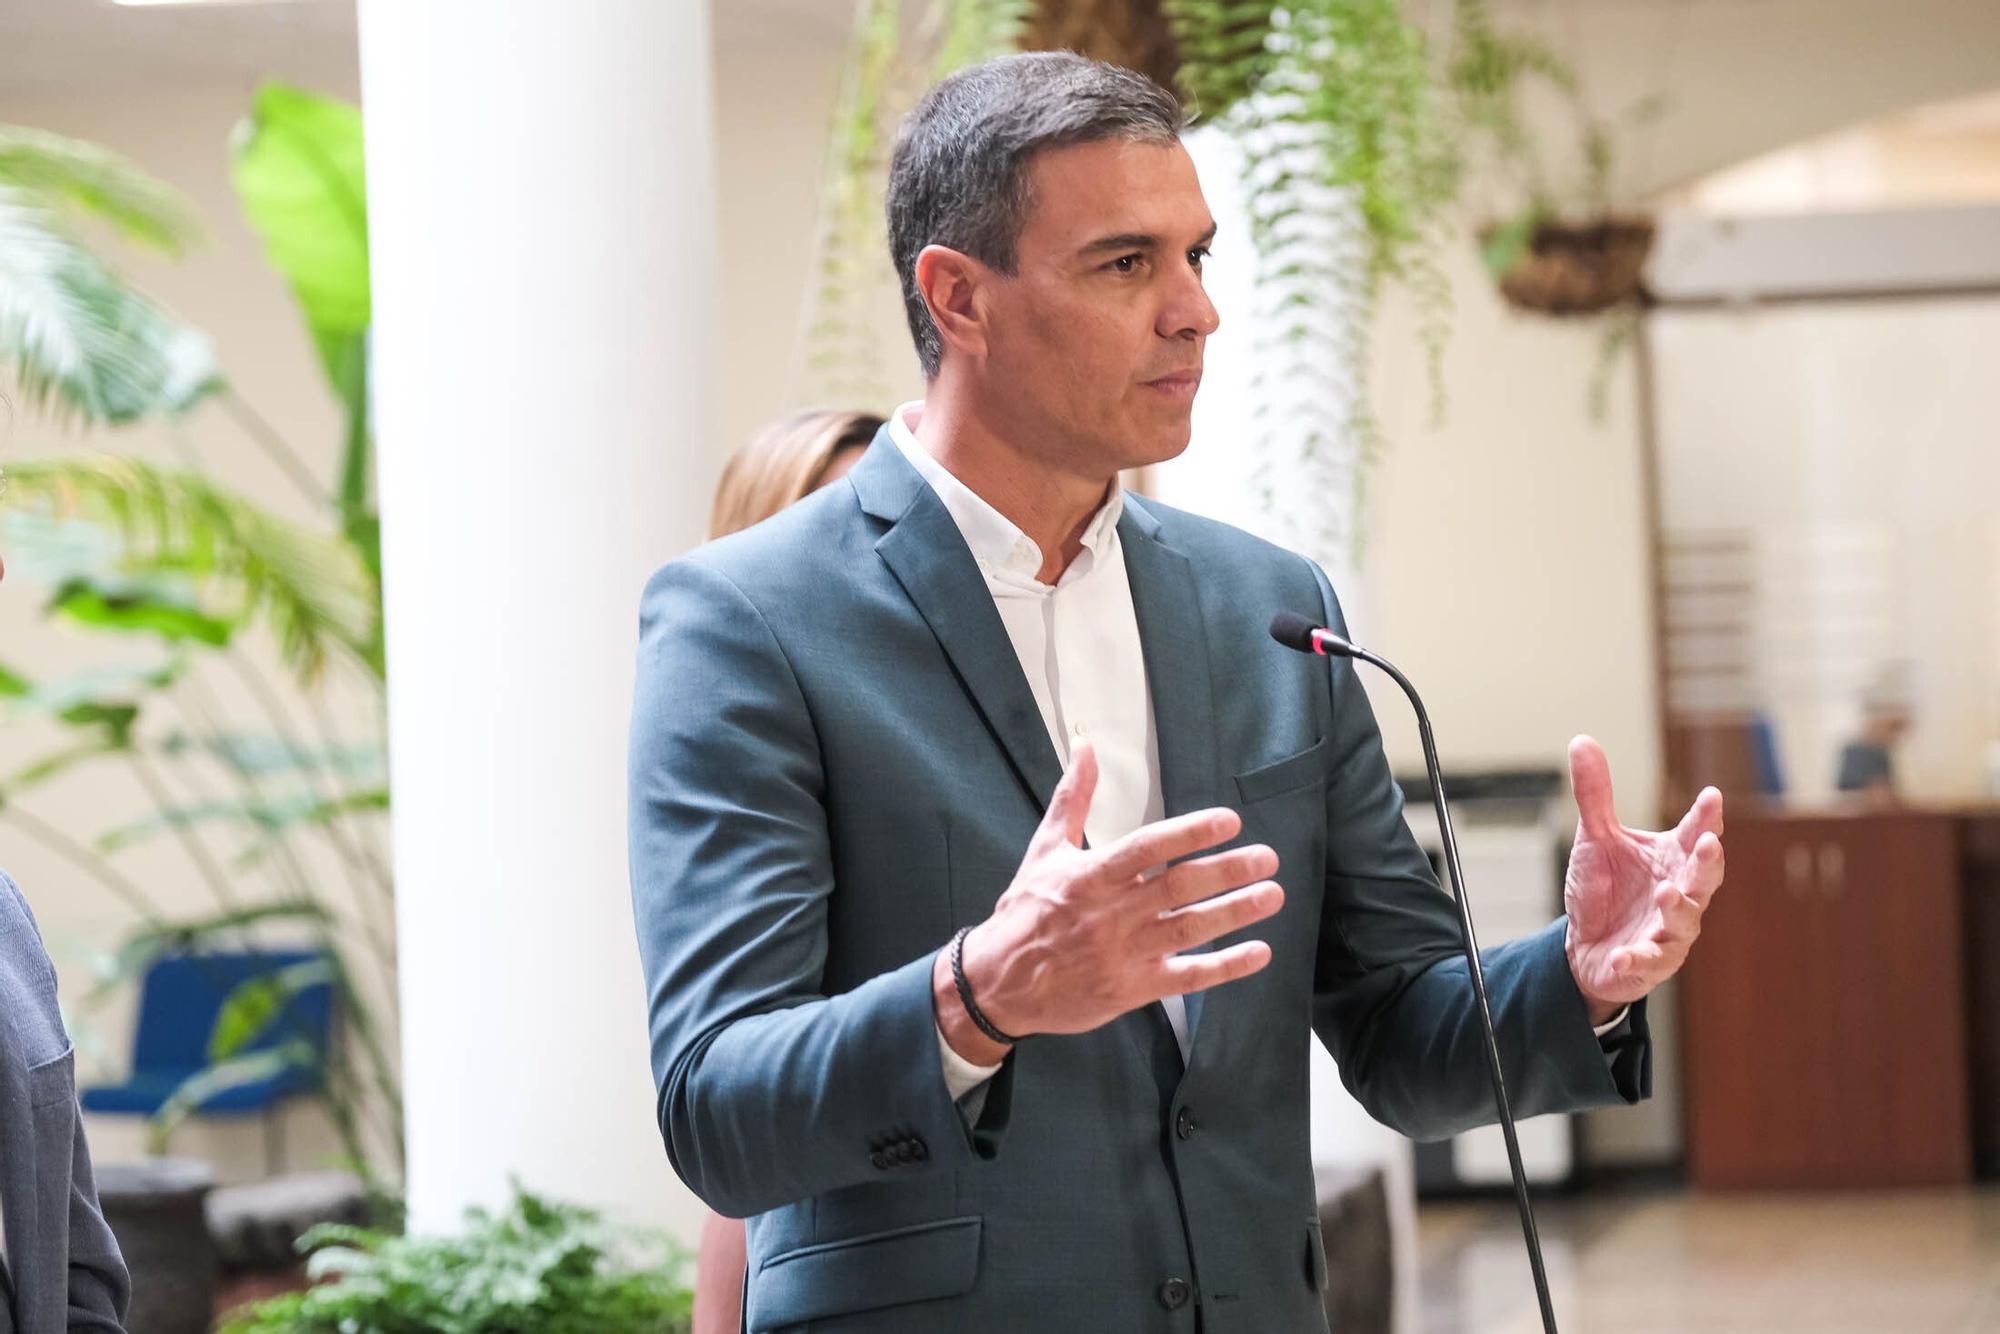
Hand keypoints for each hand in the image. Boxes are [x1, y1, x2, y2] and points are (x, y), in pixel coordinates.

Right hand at [934, 738, 1282, 1063]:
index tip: (1229, 821)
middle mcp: (1111, 913)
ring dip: (1234, 912)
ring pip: (1189, 928)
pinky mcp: (1131, 989)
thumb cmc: (1025, 911)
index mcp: (1091, 875)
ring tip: (1271, 894)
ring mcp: (1124, 953)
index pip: (1148, 848)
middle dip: (1227, 871)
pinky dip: (1224, 967)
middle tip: (1266, 858)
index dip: (1190, 833)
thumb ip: (1073, 797)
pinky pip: (1185, 977)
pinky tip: (1257, 952)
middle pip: (1178, 887)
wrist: (999, 982)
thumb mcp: (1044, 849)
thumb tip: (1086, 746)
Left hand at [1562, 735, 1725, 1021]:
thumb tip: (1582, 740)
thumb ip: (1595, 796)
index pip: (1693, 834)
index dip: (1705, 817)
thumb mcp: (1594, 839)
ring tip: (1667, 892)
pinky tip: (1623, 955)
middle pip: (1703, 877)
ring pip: (1684, 920)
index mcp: (1671, 859)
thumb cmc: (1605, 889)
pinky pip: (1646, 961)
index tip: (1711, 797)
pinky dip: (1636, 958)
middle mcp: (1679, 892)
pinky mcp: (1649, 962)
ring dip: (1678, 907)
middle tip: (1707, 843)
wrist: (1586, 945)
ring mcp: (1668, 930)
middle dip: (1707, 862)